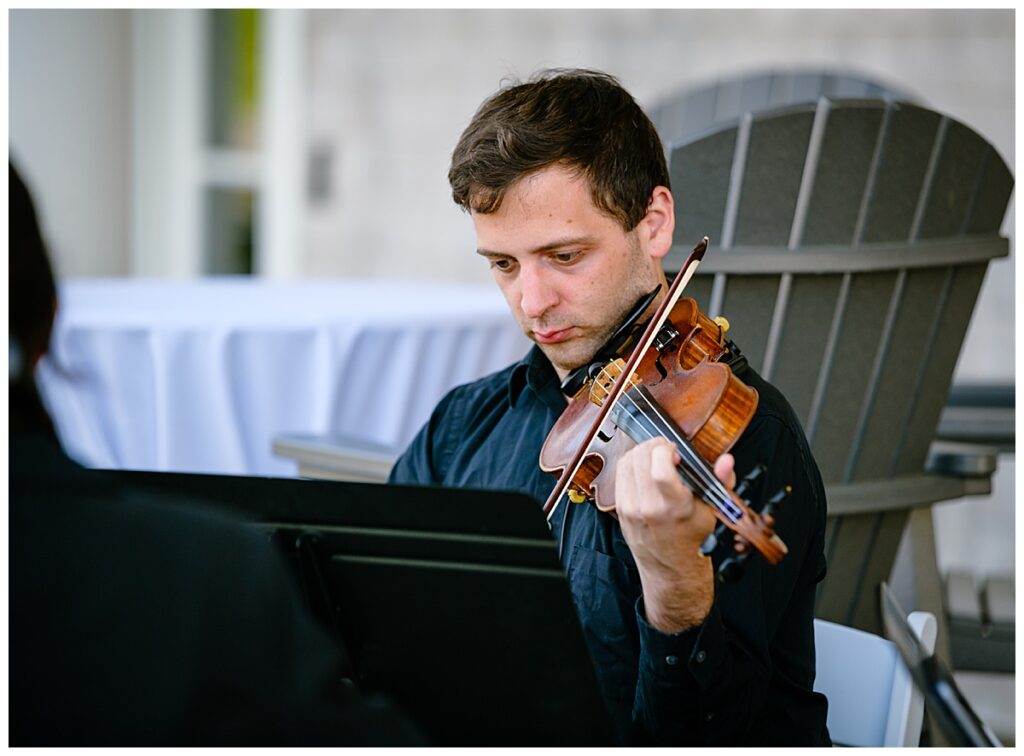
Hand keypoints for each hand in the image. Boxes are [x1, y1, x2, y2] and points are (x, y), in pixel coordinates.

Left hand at [614, 437, 735, 632]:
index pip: (660, 471)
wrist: (669, 565)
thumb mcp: (712, 510)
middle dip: (655, 446)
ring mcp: (630, 508)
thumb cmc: (692, 536)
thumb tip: (727, 460)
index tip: (675, 451)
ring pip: (628, 461)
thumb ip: (721, 481)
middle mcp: (648, 508)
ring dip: (643, 451)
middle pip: (641, 458)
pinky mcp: (620, 507)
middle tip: (667, 450)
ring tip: (657, 457)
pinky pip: (621, 472)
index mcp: (674, 508)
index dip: (665, 451)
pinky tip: (645, 467)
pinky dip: (632, 462)